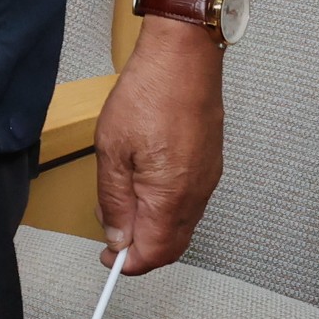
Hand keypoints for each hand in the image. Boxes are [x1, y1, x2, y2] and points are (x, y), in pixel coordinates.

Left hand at [92, 23, 224, 271]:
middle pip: (172, 245)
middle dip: (140, 247)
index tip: (108, 258)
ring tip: (121, 199)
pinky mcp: (211, 163)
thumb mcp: (112, 149)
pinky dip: (166, 207)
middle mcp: (197, 193)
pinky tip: (143, 184)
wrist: (185, 55)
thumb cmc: (150, 92)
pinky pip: (189, 201)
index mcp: (172, 196)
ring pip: (181, 224)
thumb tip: (117, 237)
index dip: (128, 263)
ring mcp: (208, 178)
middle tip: (110, 231)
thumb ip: (114, 200)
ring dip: (152, 225)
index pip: (154, 253)